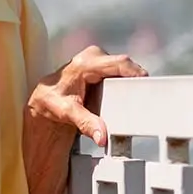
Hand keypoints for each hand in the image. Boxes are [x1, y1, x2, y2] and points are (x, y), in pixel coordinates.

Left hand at [28, 45, 147, 148]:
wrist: (44, 97)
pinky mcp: (103, 66)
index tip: (148, 83)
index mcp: (86, 63)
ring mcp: (99, 59)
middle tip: (144, 97)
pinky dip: (125, 83)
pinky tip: (126, 95)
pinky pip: (120, 72)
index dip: (136, 72)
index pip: (119, 63)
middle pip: (124, 66)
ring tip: (136, 98)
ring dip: (130, 82)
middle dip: (135, 80)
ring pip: (124, 69)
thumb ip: (86, 124)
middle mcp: (94, 56)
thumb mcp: (67, 113)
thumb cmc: (52, 102)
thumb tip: (103, 137)